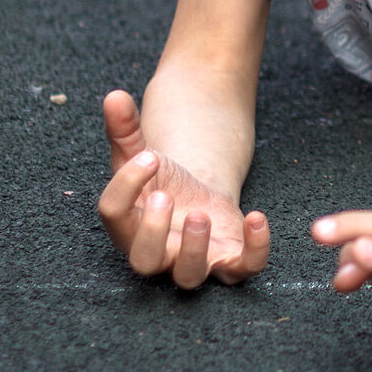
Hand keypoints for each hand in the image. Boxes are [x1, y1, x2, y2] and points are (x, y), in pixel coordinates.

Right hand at [97, 90, 269, 288]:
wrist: (197, 199)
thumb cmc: (162, 182)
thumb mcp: (142, 155)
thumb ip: (126, 130)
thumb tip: (114, 95)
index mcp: (127, 224)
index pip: (113, 214)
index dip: (126, 185)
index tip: (150, 155)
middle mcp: (156, 251)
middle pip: (143, 261)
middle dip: (153, 232)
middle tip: (166, 198)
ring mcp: (193, 261)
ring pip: (188, 276)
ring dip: (194, 248)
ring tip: (201, 214)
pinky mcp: (229, 261)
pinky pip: (243, 269)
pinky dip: (255, 249)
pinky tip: (257, 217)